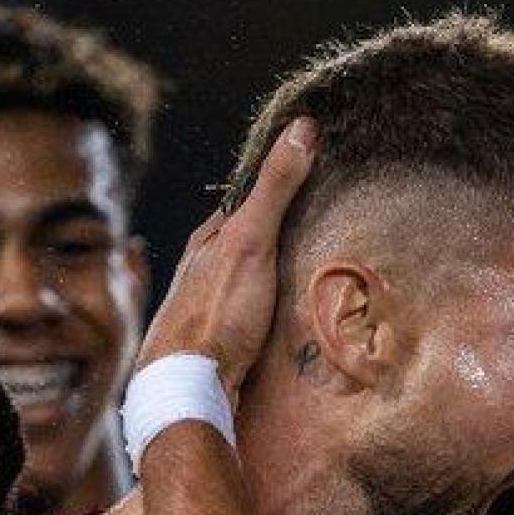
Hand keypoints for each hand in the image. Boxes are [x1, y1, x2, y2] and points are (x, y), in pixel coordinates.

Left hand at [136, 117, 317, 395]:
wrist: (188, 387)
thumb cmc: (215, 311)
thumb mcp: (251, 240)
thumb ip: (276, 187)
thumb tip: (303, 127)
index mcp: (206, 242)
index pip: (245, 203)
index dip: (276, 190)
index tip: (312, 179)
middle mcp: (203, 273)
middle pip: (248, 246)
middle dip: (281, 240)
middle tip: (324, 235)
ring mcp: (210, 310)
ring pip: (250, 285)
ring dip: (279, 282)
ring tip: (317, 281)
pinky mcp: (221, 346)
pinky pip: (254, 320)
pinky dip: (275, 315)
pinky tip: (293, 324)